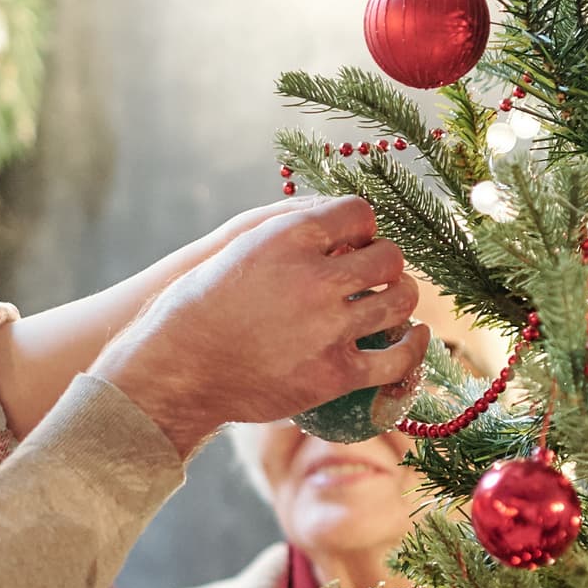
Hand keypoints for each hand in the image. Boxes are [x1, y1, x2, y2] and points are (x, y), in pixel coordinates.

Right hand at [92, 198, 421, 454]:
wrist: (174, 372)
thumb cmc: (194, 310)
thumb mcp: (234, 251)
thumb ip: (287, 235)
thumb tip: (335, 225)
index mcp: (286, 237)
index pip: (358, 212)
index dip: (362, 227)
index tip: (354, 243)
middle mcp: (312, 277)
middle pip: (388, 255)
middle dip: (387, 262)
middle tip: (377, 275)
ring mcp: (327, 327)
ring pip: (399, 300)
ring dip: (402, 298)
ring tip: (393, 303)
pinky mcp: (334, 374)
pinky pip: (396, 359)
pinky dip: (412, 349)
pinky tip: (413, 338)